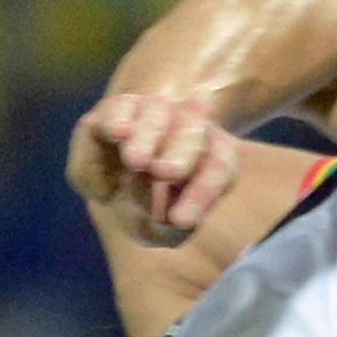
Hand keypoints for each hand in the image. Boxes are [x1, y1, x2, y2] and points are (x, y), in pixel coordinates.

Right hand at [68, 91, 240, 246]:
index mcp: (213, 156)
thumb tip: (166, 218)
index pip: (219, 167)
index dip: (203, 192)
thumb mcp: (160, 228)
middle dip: (181, 151)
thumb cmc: (149, 208)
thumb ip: (167, 229)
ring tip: (136, 160)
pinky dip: (119, 118)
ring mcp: (153, 112)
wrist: (116, 181)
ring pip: (157, 114)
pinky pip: (120, 108)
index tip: (180, 221)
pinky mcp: (116, 109)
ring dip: (148, 135)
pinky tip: (118, 132)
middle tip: (166, 172)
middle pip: (192, 133)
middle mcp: (187, 128)